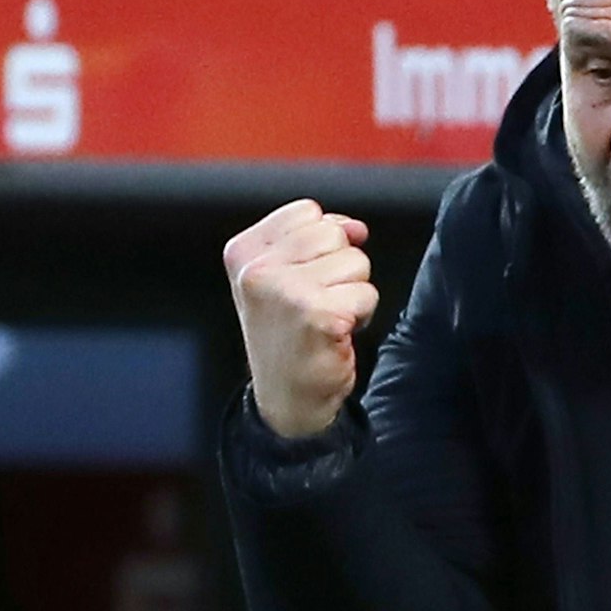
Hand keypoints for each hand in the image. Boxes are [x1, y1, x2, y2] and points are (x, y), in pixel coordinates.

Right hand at [223, 199, 378, 437]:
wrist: (288, 398)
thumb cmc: (289, 335)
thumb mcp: (284, 276)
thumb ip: (315, 240)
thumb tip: (356, 228)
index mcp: (243, 252)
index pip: (308, 212)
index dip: (321, 243)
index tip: (304, 278)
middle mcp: (258, 270)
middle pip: (335, 233)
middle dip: (340, 268)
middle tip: (317, 303)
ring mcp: (286, 292)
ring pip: (357, 261)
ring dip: (352, 292)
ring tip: (326, 317)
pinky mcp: (318, 315)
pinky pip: (367, 293)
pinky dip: (361, 315)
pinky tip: (336, 332)